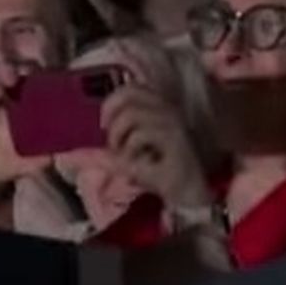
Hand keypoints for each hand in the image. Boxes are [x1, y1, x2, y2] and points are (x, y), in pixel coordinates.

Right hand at [0, 77, 50, 194]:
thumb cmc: (15, 158)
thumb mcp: (36, 158)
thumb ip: (50, 151)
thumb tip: (68, 150)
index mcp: (25, 101)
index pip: (30, 78)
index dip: (31, 71)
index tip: (32, 73)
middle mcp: (5, 95)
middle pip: (6, 73)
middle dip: (8, 71)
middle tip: (10, 77)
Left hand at [101, 79, 210, 209]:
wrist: (187, 196)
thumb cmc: (160, 173)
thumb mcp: (133, 152)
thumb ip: (119, 137)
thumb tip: (98, 130)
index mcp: (161, 108)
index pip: (132, 88)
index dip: (112, 101)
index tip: (104, 125)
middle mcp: (169, 109)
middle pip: (130, 94)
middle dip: (112, 115)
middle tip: (111, 139)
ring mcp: (173, 122)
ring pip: (132, 114)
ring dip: (118, 136)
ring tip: (121, 155)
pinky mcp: (174, 138)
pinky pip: (140, 135)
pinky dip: (130, 151)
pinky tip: (135, 164)